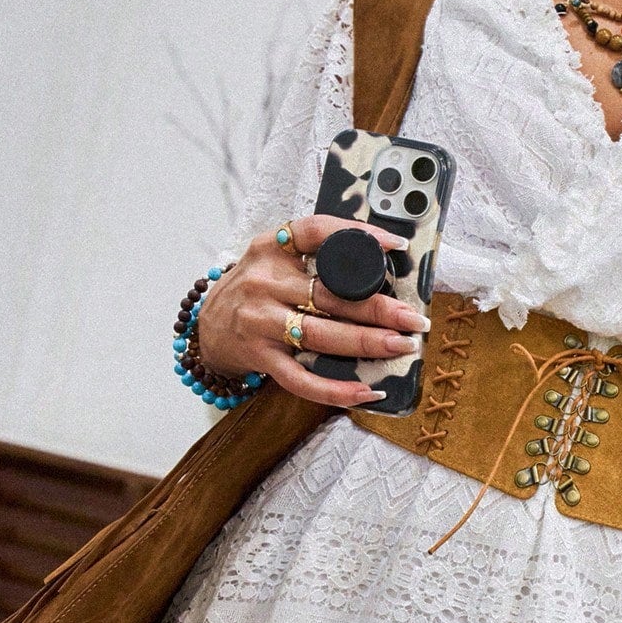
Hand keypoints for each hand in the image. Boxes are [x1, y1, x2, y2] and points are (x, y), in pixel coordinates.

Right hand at [196, 216, 427, 408]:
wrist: (208, 326)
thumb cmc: (256, 290)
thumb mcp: (274, 259)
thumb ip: (313, 257)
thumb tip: (381, 263)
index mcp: (272, 248)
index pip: (317, 231)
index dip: (358, 235)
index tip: (395, 247)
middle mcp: (264, 282)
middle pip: (329, 294)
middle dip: (379, 308)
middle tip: (414, 318)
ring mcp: (260, 321)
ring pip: (320, 334)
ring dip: (367, 343)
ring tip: (401, 346)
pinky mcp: (260, 356)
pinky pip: (301, 378)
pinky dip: (336, 389)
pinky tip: (367, 391)